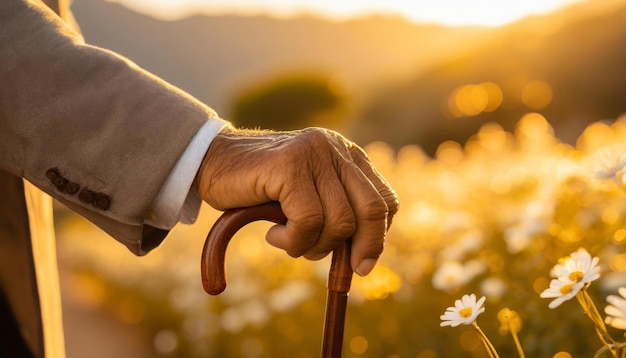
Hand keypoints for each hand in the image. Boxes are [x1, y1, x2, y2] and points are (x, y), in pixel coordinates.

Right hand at [196, 127, 398, 275]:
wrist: (211, 161)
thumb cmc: (259, 188)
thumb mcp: (306, 197)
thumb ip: (334, 213)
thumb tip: (363, 260)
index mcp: (345, 155)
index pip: (384, 200)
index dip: (378, 236)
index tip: (362, 263)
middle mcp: (334, 149)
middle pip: (372, 210)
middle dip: (363, 249)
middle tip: (345, 270)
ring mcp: (313, 154)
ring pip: (338, 221)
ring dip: (313, 246)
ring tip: (287, 241)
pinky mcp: (290, 166)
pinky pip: (308, 221)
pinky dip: (292, 240)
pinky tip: (272, 234)